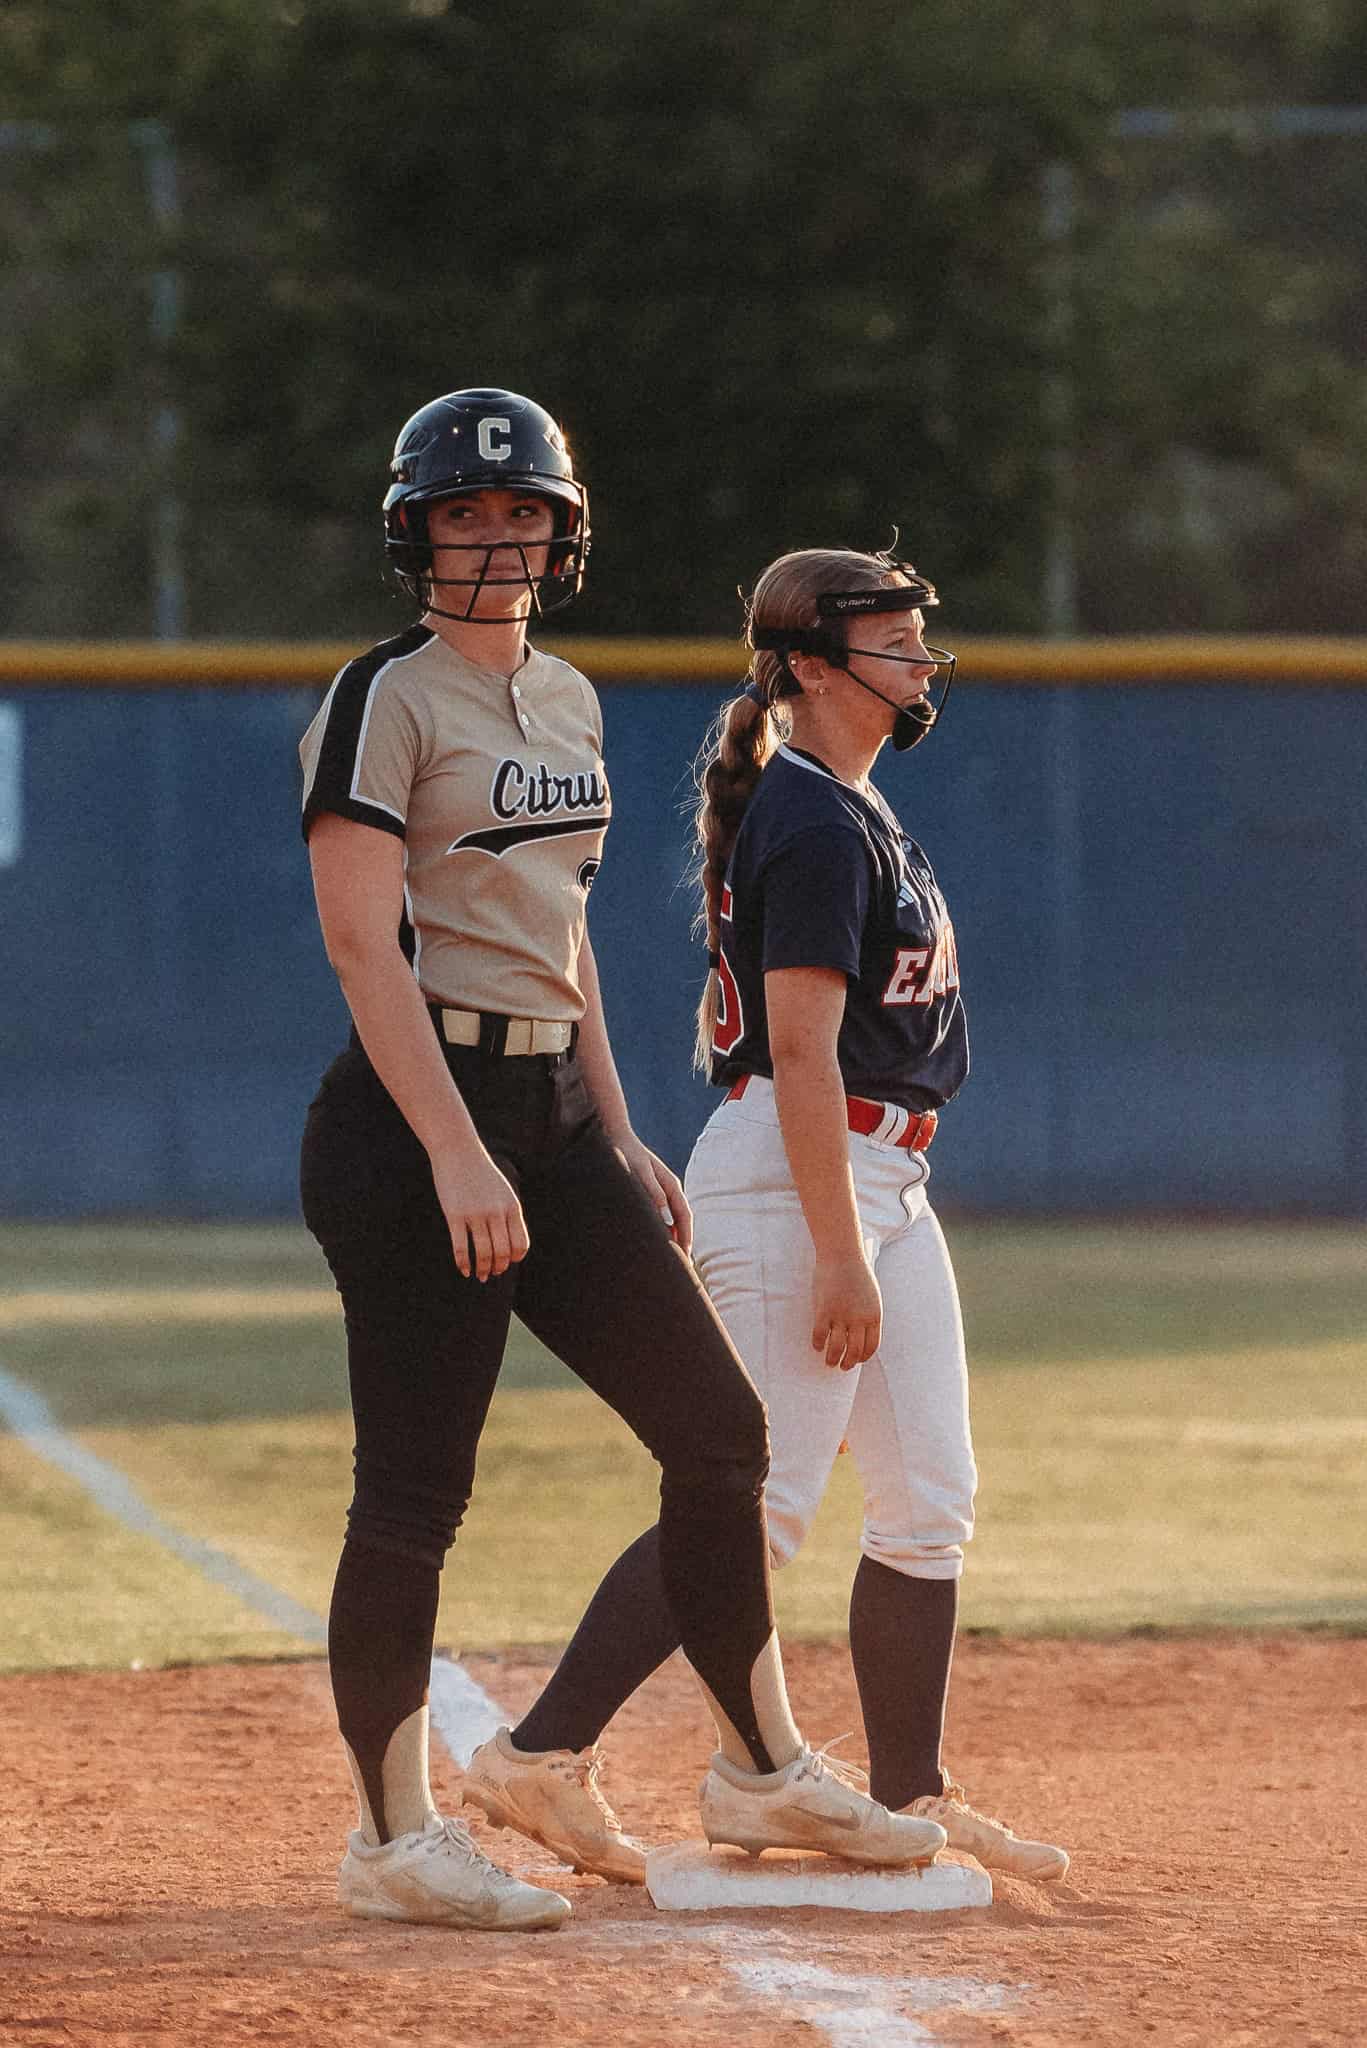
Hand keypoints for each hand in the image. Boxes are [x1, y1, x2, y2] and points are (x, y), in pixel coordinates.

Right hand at [430, 1147, 528, 1281]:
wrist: (458, 1151)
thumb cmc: (480, 1173)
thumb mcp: (502, 1191)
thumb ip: (508, 1213)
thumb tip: (509, 1242)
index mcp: (512, 1207)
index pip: (521, 1244)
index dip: (515, 1259)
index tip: (506, 1263)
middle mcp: (496, 1212)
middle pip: (502, 1253)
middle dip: (498, 1268)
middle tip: (492, 1273)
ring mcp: (476, 1214)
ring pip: (483, 1253)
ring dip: (482, 1269)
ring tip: (480, 1275)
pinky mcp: (455, 1215)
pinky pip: (461, 1248)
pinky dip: (463, 1264)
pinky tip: (464, 1271)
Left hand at [614, 1133, 692, 1255]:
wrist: (614, 1138)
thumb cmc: (626, 1154)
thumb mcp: (639, 1171)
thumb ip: (652, 1190)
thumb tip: (665, 1213)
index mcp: (671, 1185)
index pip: (685, 1217)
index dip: (686, 1237)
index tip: (685, 1256)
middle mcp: (668, 1190)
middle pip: (681, 1221)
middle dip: (682, 1242)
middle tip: (682, 1266)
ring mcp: (659, 1193)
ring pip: (671, 1220)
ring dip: (672, 1239)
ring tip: (670, 1260)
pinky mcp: (648, 1195)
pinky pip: (659, 1217)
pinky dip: (660, 1231)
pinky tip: (653, 1242)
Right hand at [811, 1250, 881, 1369]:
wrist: (842, 1254)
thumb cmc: (857, 1272)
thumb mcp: (871, 1295)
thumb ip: (867, 1314)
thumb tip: (860, 1332)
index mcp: (874, 1315)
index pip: (871, 1346)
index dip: (863, 1357)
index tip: (857, 1359)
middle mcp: (859, 1319)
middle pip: (854, 1351)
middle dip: (848, 1363)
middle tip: (841, 1366)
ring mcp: (841, 1315)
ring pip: (837, 1348)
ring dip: (832, 1359)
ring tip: (829, 1361)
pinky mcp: (824, 1310)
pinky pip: (820, 1335)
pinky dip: (818, 1344)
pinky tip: (817, 1345)